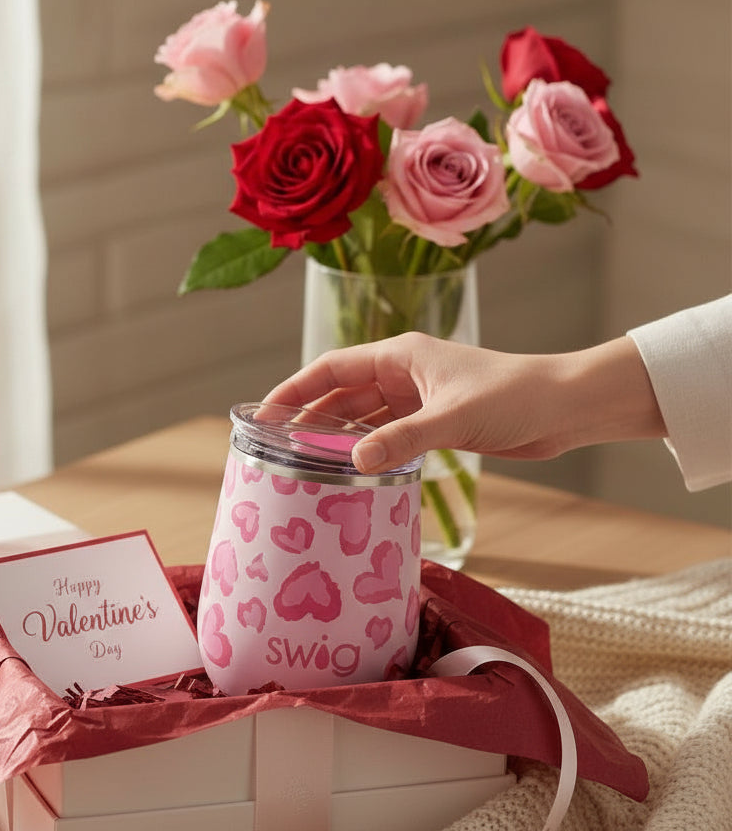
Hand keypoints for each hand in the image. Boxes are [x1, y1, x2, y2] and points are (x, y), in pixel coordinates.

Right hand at [264, 332, 665, 473]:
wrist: (566, 408)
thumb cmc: (516, 397)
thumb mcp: (452, 418)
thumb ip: (403, 439)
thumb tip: (356, 463)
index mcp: (400, 357)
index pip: (331, 368)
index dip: (294, 390)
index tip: (263, 415)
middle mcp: (402, 374)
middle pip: (340, 395)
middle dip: (308, 419)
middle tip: (274, 449)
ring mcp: (417, 399)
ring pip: (362, 418)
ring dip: (335, 438)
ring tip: (302, 465)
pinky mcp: (433, 423)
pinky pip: (386, 436)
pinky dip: (366, 452)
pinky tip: (350, 472)